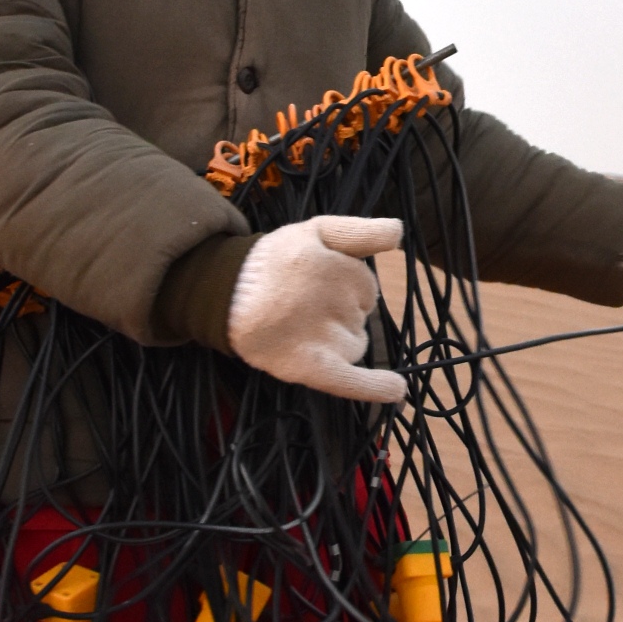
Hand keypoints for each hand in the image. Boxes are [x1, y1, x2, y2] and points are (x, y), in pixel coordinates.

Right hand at [226, 215, 406, 403]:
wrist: (223, 296)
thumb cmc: (272, 262)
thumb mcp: (314, 230)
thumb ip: (358, 230)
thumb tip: (399, 233)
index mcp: (332, 266)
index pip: (366, 287)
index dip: (348, 287)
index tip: (320, 286)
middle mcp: (330, 300)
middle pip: (360, 316)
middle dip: (343, 313)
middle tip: (304, 307)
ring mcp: (320, 336)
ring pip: (356, 345)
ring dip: (341, 342)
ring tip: (303, 331)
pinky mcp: (308, 367)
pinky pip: (350, 381)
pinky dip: (374, 387)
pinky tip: (396, 391)